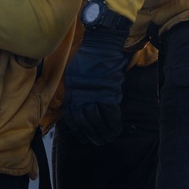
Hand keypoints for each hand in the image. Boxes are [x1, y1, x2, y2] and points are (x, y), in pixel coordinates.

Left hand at [63, 25, 130, 144]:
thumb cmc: (87, 59)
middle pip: (84, 122)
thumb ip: (75, 92)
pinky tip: (115, 130)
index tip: (81, 137)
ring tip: (105, 139)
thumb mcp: (74, 76)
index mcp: (72, 93)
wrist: (100, 47)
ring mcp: (95, 96)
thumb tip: (76, 106)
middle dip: (90, 134)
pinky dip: (113, 124)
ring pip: (97, 121)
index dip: (77, 130)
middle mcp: (81, 97)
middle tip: (95, 142)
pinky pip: (111, 114)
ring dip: (101, 132)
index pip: (72, 117)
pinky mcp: (109, 94)